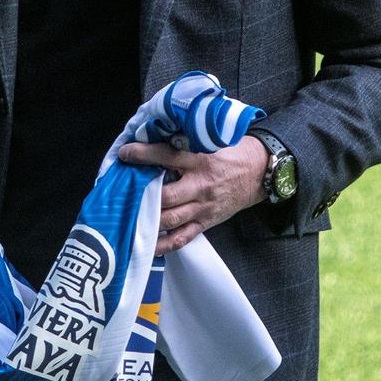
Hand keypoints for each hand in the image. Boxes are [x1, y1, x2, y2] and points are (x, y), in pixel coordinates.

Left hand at [118, 135, 268, 254]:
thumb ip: (187, 142)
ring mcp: (203, 207)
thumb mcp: (211, 141)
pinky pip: (182, 238)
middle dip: (141, 195)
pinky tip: (148, 245)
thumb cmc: (233, 153)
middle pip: (165, 195)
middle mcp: (200, 185)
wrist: (259, 172)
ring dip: (146, 220)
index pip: (166, 156)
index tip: (125, 153)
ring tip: (127, 218)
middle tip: (121, 191)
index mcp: (200, 160)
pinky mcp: (206, 222)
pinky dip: (163, 244)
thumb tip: (156, 135)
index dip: (143, 155)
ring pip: (170, 219)